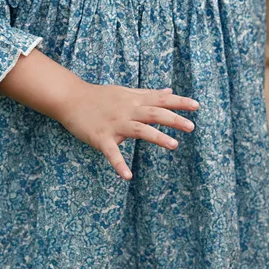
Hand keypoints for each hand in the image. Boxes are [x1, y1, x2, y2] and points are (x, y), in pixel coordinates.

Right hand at [57, 84, 198, 180]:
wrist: (71, 99)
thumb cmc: (100, 97)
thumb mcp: (126, 92)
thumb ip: (148, 93)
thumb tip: (170, 91)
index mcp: (134, 100)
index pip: (160, 100)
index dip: (179, 102)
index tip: (197, 106)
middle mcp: (127, 111)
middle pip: (154, 113)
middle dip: (173, 119)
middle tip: (191, 127)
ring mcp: (115, 124)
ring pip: (139, 130)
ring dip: (157, 137)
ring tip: (174, 145)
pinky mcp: (101, 138)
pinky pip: (112, 153)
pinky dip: (119, 164)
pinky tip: (128, 176)